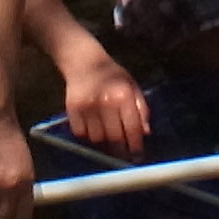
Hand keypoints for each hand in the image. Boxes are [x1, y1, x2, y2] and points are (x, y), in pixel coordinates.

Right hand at [58, 42, 151, 157]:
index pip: (132, 128)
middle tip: (124, 155)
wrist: (84, 62)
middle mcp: (106, 102)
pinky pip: (81, 134)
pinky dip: (88, 136)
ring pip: (97, 139)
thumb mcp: (132, 86)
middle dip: (121, 150)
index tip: (138, 156)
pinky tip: (94, 131)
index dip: (135, 145)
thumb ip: (141, 109)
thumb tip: (145, 133)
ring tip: (108, 140)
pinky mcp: (72, 110)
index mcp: (123, 95)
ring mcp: (87, 107)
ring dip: (104, 143)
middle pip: (114, 137)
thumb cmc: (112, 75)